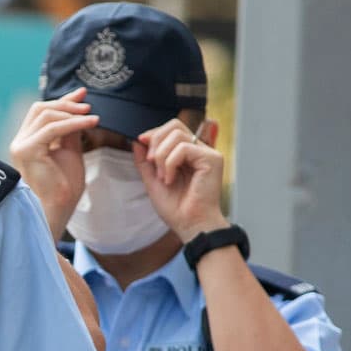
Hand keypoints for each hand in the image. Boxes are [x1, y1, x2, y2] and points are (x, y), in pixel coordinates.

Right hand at [8, 93, 99, 241]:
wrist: (57, 210)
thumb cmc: (63, 188)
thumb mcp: (70, 151)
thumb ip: (71, 131)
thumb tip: (80, 109)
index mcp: (29, 141)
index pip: (42, 112)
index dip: (63, 100)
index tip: (82, 94)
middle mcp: (21, 141)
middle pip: (41, 108)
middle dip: (66, 103)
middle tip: (88, 105)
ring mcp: (21, 145)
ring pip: (46, 114)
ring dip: (71, 112)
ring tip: (92, 116)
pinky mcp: (27, 150)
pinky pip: (52, 128)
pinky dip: (73, 123)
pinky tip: (90, 122)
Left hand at [132, 119, 229, 242]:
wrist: (189, 225)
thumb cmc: (176, 208)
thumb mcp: (152, 181)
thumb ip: (145, 161)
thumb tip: (137, 141)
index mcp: (188, 154)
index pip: (171, 129)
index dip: (154, 133)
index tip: (140, 142)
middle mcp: (200, 150)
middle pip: (175, 125)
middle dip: (156, 140)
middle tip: (151, 162)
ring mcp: (207, 153)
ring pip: (177, 135)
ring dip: (162, 156)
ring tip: (163, 177)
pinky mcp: (212, 159)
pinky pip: (183, 148)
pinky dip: (170, 163)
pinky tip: (170, 179)